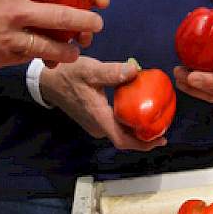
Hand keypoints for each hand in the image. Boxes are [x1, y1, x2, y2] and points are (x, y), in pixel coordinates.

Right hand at [0, 0, 103, 75]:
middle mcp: (15, 8)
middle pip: (65, 14)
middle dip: (88, 18)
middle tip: (97, 18)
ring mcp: (11, 35)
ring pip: (55, 43)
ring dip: (73, 45)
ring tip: (79, 45)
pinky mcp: (4, 57)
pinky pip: (35, 56)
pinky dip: (49, 57)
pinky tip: (55, 58)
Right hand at [40, 57, 166, 150]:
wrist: (48, 81)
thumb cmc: (68, 75)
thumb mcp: (90, 69)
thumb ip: (112, 72)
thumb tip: (135, 71)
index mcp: (98, 117)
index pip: (122, 140)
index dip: (143, 144)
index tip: (161, 140)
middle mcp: (97, 126)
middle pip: (125, 138)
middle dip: (145, 135)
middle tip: (164, 123)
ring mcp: (95, 125)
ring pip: (120, 131)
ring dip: (137, 127)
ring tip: (156, 116)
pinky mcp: (94, 120)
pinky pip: (115, 125)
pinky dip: (128, 121)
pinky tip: (138, 108)